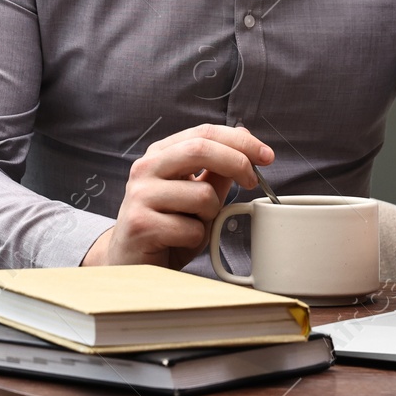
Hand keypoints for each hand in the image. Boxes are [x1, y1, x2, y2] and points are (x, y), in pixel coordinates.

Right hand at [82, 123, 272, 269]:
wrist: (129, 262)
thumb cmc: (166, 228)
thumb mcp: (196, 197)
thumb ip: (215, 173)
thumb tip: (244, 144)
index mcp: (160, 154)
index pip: (203, 133)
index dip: (239, 141)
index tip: (265, 156)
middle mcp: (145, 168)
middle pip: (200, 149)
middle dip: (236, 162)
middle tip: (254, 180)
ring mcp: (140, 195)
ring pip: (202, 195)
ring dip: (211, 215)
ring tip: (194, 225)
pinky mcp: (140, 224)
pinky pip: (190, 229)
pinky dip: (195, 239)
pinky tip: (178, 242)